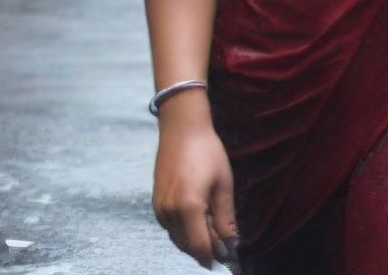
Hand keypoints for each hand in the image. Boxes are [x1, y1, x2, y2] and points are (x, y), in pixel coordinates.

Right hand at [152, 107, 238, 270]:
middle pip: (187, 246)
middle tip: (224, 241)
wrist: (181, 128)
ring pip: (177, 238)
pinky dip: (184, 230)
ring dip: (194, 240)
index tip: (227, 258)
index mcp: (188, 208)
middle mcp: (169, 213)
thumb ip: (225, 217)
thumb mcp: (223, 183)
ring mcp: (159, 208)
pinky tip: (197, 217)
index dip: (214, 256)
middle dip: (206, 248)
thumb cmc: (207, 152)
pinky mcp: (155, 203)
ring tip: (212, 226)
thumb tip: (231, 243)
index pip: (200, 246)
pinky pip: (170, 227)